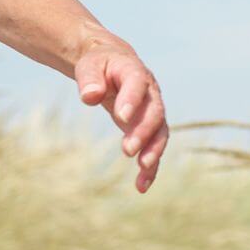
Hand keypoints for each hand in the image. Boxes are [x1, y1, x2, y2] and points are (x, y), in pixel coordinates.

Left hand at [73, 37, 168, 193]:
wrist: (112, 63)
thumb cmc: (98, 64)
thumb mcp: (89, 65)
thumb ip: (89, 79)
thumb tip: (89, 96)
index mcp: (134, 71)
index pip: (136, 84)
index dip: (131, 100)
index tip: (121, 117)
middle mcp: (150, 92)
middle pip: (153, 112)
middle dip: (143, 132)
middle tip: (128, 149)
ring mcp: (152, 110)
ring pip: (160, 132)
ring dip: (153, 151)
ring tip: (142, 168)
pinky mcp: (149, 127)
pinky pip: (154, 147)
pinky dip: (151, 166)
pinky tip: (141, 185)